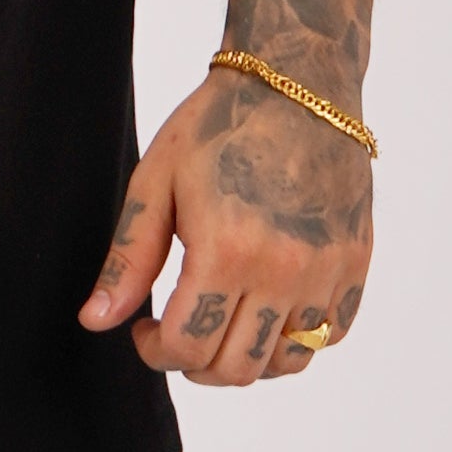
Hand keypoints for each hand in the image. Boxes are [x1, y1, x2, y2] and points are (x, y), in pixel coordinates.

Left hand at [81, 65, 371, 388]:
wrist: (298, 83)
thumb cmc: (218, 126)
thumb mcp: (156, 183)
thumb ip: (129, 259)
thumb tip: (96, 321)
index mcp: (227, 252)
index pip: (187, 347)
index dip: (154, 351)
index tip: (144, 328)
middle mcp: (284, 270)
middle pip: (235, 368)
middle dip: (193, 363)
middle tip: (178, 330)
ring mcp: (327, 270)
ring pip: (286, 362)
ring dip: (245, 359)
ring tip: (222, 323)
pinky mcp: (355, 261)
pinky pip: (329, 334)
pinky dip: (296, 339)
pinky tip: (266, 308)